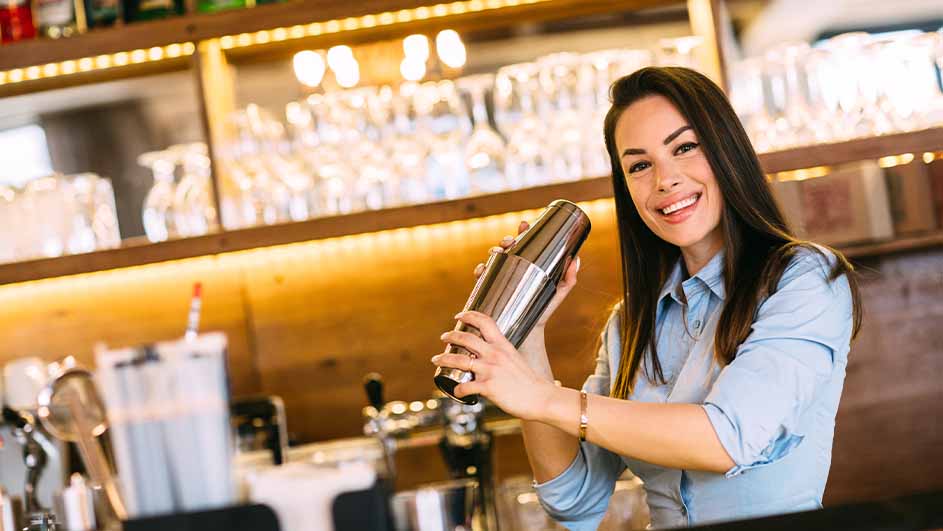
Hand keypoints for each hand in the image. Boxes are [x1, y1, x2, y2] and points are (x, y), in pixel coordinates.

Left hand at [431, 311, 555, 420]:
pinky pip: (465, 387)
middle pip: (466, 338)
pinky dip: (458, 390)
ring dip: (444, 359)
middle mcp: (495, 354)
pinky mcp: (488, 387)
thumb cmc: (529, 381)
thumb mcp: (515, 359)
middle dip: (451, 336)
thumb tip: (488, 357)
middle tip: (444, 337)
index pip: (485, 321)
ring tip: (436, 360)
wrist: (540, 398)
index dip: (470, 315)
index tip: (460, 316)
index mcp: (503, 345)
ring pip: (459, 360)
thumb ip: (502, 355)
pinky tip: (456, 392)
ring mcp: (490, 370)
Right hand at [473, 221, 581, 358]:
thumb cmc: (544, 310)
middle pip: (506, 248)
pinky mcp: (491, 291)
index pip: (524, 244)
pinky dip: (481, 271)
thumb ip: (568, 278)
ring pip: (493, 259)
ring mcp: (500, 279)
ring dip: (493, 251)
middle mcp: (512, 269)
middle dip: (506, 239)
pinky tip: (483, 269)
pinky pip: (482, 278)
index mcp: (528, 265)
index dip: (523, 231)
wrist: (529, 332)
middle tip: (510, 241)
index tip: (524, 224)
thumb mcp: (558, 293)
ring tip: (498, 252)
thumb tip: (575, 259)